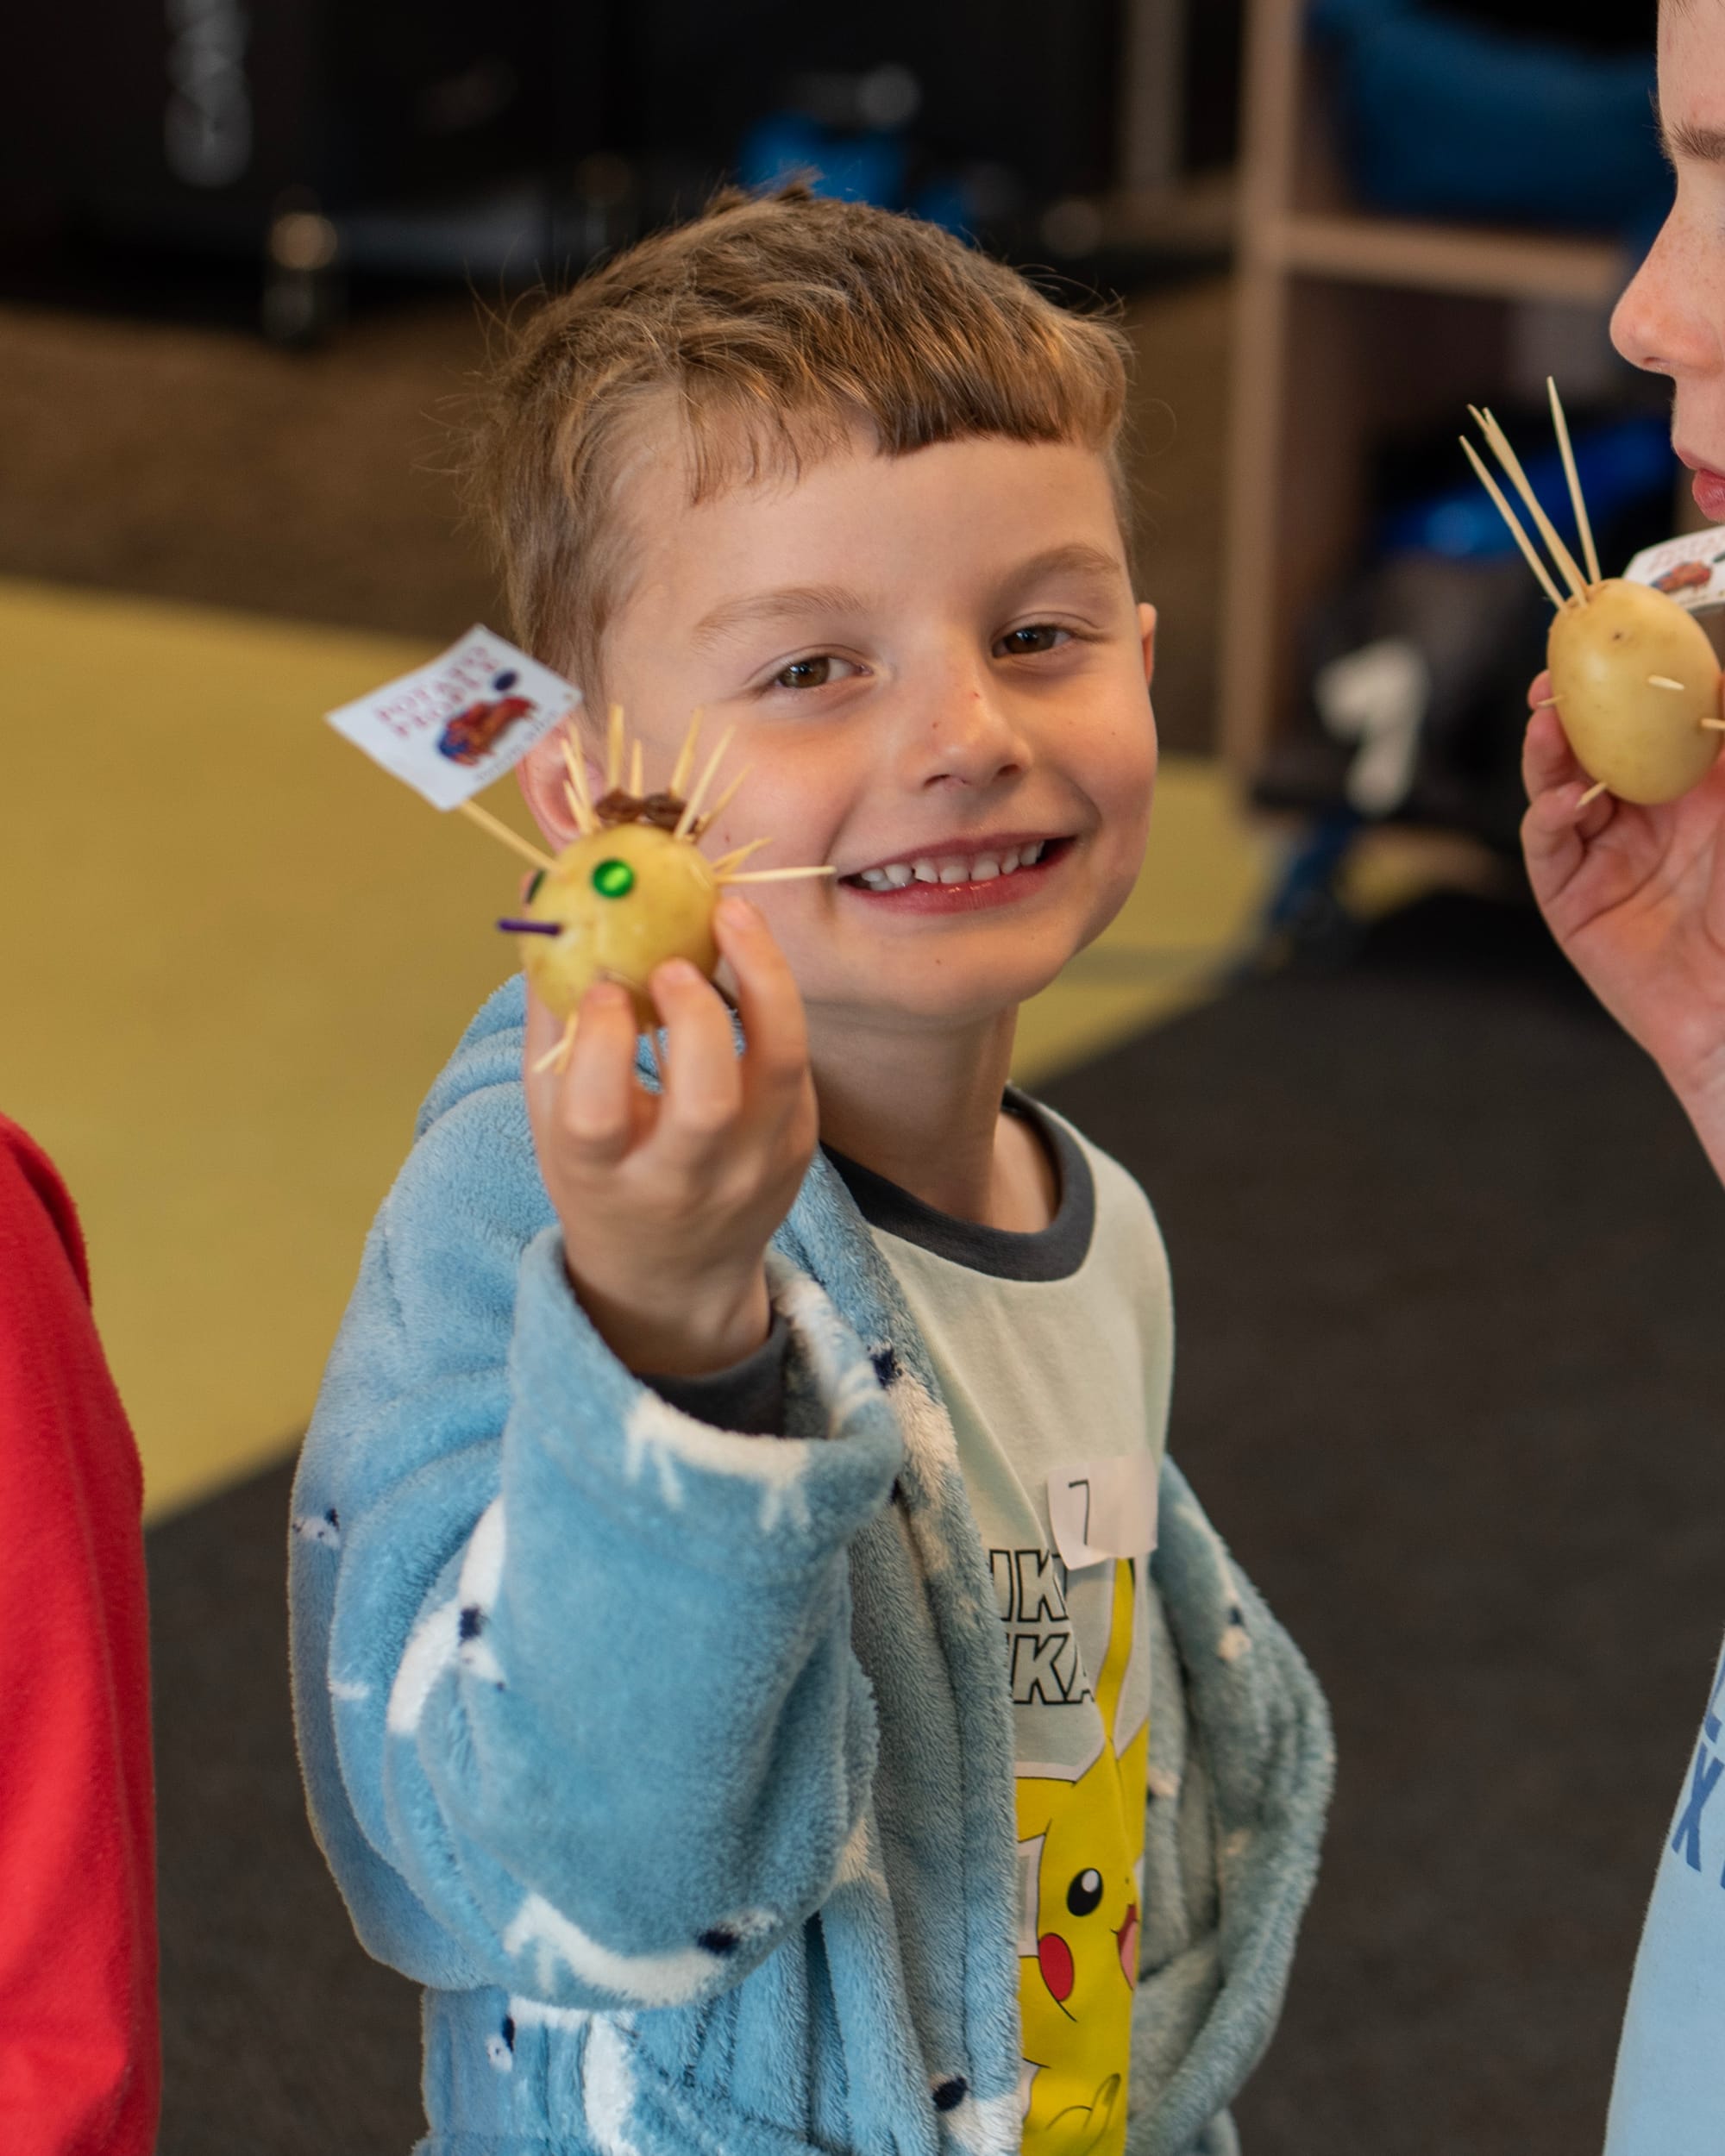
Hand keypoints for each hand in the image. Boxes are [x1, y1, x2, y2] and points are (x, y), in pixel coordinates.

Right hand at [524, 896, 818, 1377]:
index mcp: (605, 1180)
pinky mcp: (798, 1145)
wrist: (678, 1277)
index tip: (602, 988)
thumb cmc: (603, 1181)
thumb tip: (540, 903)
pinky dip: (769, 997)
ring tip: (732, 913)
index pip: (599, 1117)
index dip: (600, 1043)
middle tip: (673, 959)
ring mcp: (753, 1167)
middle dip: (693, 1016)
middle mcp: (685, 1183)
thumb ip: (550, 1025)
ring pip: (780, 1067)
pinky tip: (745, 954)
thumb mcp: (555, 1125)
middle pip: (705, 1102)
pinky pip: (794, 1058)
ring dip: (762, 978)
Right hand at [1521, 668, 1724, 1162]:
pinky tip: (1564, 800)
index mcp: (1695, 792)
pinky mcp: (1572, 902)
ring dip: (1548, 755)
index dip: (1624, 684)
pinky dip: (1548, 816)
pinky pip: (1549, 847)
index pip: (1646, 723)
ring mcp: (1604, 859)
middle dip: (1570, 710)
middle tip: (1557, 677)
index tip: (1612, 646)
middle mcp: (1645, 819)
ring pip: (1559, 788)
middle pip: (1592, 749)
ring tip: (1548, 724)